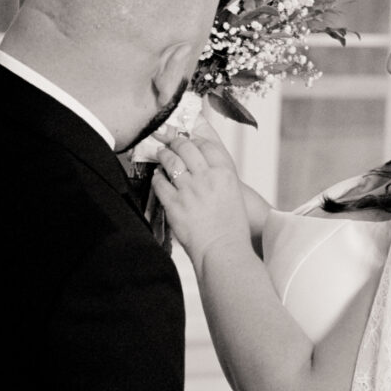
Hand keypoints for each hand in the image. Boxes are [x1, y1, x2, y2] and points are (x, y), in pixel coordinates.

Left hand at [151, 118, 251, 269]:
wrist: (223, 250)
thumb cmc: (231, 228)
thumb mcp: (233, 195)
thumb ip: (218, 179)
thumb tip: (203, 169)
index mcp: (224, 174)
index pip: (206, 146)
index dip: (195, 140)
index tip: (189, 141)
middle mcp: (207, 178)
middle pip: (186, 148)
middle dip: (176, 142)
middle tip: (171, 142)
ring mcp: (189, 190)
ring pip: (170, 162)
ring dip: (164, 156)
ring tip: (161, 154)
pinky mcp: (174, 204)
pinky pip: (160, 184)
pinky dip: (157, 178)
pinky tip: (157, 177)